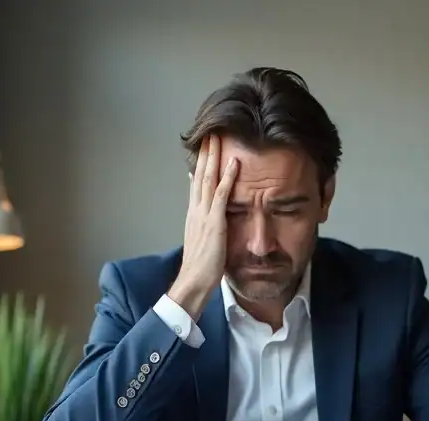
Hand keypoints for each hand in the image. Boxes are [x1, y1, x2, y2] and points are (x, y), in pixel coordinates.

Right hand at [168, 134, 238, 318]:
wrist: (193, 281)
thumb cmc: (201, 266)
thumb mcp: (201, 239)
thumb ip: (203, 223)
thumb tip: (205, 212)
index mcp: (194, 213)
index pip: (196, 181)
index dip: (201, 162)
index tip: (205, 145)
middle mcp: (196, 210)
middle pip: (200, 174)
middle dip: (206, 152)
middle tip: (210, 131)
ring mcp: (204, 214)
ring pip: (208, 178)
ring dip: (214, 156)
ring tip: (218, 137)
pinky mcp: (214, 222)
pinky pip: (221, 195)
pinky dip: (228, 177)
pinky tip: (234, 162)